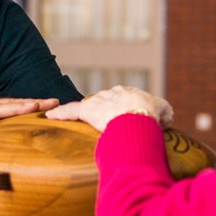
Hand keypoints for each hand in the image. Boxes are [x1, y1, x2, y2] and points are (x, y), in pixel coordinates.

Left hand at [46, 85, 172, 131]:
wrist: (140, 116)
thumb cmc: (152, 116)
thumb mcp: (165, 114)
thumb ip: (164, 114)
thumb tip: (166, 119)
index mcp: (129, 93)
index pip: (120, 99)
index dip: (118, 110)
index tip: (117, 118)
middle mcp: (112, 93)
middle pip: (102, 102)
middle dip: (99, 111)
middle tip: (96, 122)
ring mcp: (99, 101)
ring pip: (84, 106)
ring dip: (77, 113)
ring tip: (69, 119)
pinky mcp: (87, 110)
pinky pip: (70, 111)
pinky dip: (59, 113)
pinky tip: (49, 116)